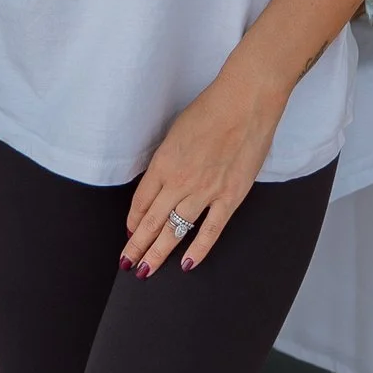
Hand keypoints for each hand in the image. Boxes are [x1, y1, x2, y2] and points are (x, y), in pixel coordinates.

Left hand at [124, 68, 285, 277]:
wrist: (245, 102)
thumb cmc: (210, 110)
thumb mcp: (175, 133)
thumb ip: (167, 160)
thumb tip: (161, 181)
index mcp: (162, 163)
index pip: (141, 202)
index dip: (132, 222)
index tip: (129, 233)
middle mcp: (179, 181)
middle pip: (151, 222)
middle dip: (136, 246)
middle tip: (127, 263)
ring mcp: (205, 191)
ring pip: (175, 231)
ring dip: (158, 253)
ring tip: (147, 270)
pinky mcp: (230, 197)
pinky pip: (210, 230)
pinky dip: (198, 249)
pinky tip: (187, 264)